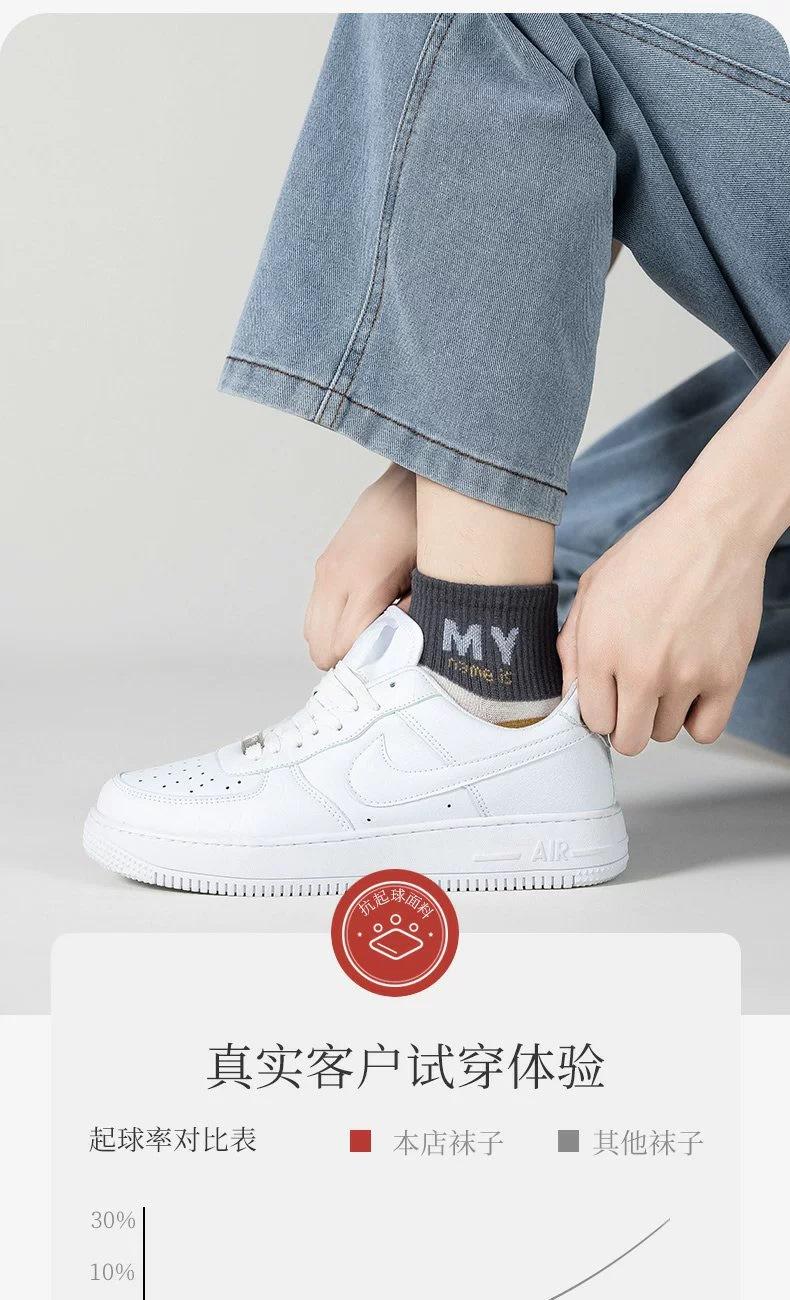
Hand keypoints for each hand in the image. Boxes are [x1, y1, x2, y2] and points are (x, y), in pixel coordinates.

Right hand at [304, 464, 416, 668]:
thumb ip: (412, 614)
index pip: (343, 645)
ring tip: (366, 640)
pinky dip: (328, 625)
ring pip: (311, 631)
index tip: (379, 670)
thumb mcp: (428, 574)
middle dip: (342, 660)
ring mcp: (325, 571)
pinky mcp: (322, 566)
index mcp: (365, 582)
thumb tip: (399, 648)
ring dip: (332, 643)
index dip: (359, 665)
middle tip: (372, 660)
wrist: (402, 485)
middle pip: (319, 644)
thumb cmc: (421, 527)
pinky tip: (357, 619)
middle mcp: (336, 578)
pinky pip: (315, 612)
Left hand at [557, 493, 765, 754]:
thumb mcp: (592, 589)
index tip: (609, 697)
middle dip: (627, 723)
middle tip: (634, 696)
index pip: (593, 721)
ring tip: (667, 675)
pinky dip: (698, 718)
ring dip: (663, 714)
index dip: (600, 712)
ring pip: (666, 734)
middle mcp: (641, 670)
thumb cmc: (650, 554)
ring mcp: (686, 677)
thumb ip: (572, 646)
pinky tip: (692, 691)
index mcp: (600, 649)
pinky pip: (706, 730)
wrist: (713, 529)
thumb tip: (569, 695)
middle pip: (628, 740)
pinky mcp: (727, 676)